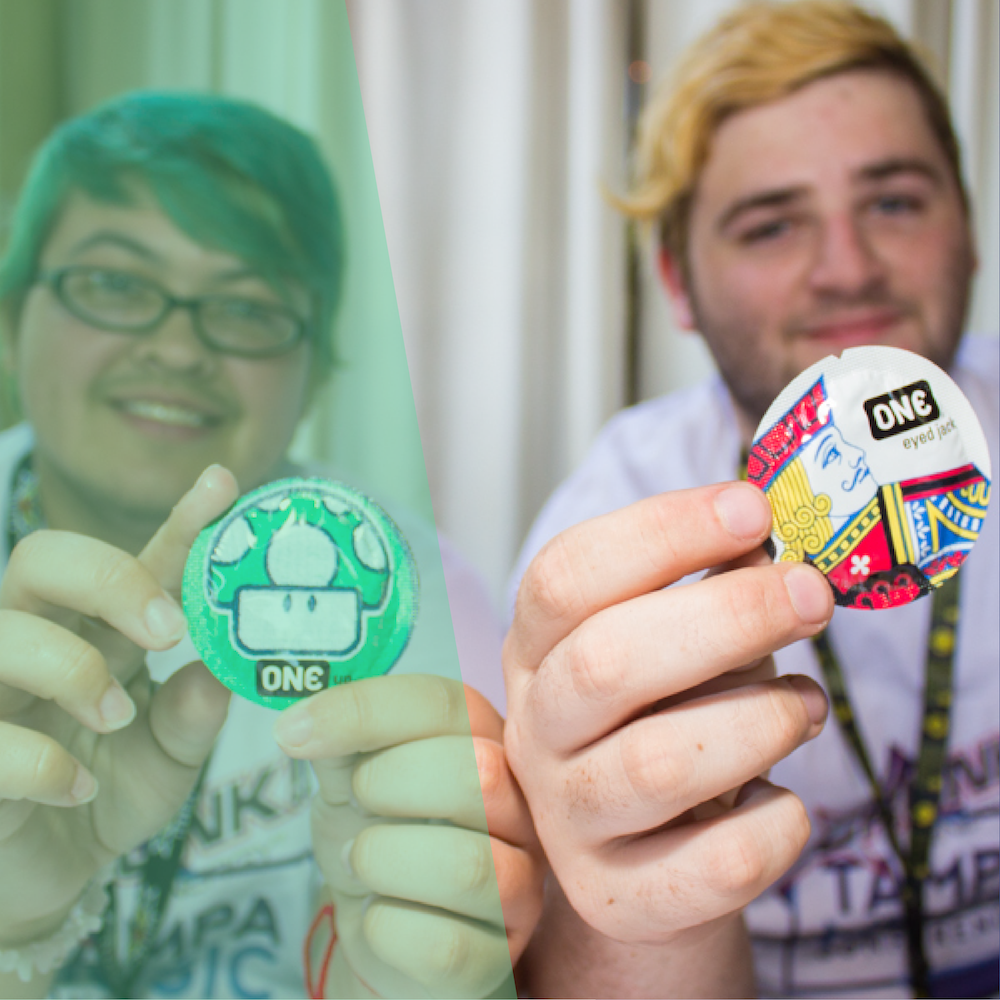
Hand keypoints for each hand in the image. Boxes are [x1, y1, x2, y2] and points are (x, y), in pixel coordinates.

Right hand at [0, 467, 237, 953]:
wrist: (45, 875)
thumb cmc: (106, 794)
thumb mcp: (168, 757)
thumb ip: (192, 716)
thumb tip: (220, 675)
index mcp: (99, 632)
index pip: (139, 561)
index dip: (181, 521)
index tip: (225, 485)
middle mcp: (37, 642)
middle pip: (42, 558)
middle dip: (108, 578)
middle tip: (166, 629)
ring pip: (0, 634)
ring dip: (70, 667)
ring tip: (117, 712)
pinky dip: (38, 762)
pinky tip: (77, 787)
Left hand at [274, 674, 544, 998]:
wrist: (382, 924)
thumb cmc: (377, 831)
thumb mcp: (351, 775)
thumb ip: (340, 742)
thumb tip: (301, 726)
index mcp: (487, 738)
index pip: (443, 704)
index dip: (364, 711)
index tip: (295, 732)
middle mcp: (522, 807)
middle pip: (479, 775)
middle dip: (388, 783)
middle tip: (355, 801)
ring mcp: (521, 885)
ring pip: (468, 867)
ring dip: (383, 860)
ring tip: (362, 861)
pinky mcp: (499, 957)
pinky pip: (444, 946)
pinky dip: (385, 928)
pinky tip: (378, 915)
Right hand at [503, 482, 832, 947]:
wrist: (646, 846)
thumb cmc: (666, 711)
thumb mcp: (672, 635)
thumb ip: (708, 584)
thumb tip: (766, 541)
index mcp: (537, 646)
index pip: (565, 576)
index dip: (659, 533)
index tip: (752, 509)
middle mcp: (536, 728)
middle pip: (604, 663)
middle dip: (726, 617)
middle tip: (811, 596)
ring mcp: (568, 818)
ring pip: (656, 766)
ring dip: (760, 721)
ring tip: (809, 705)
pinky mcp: (619, 896)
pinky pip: (711, 868)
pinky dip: (776, 825)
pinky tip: (789, 798)